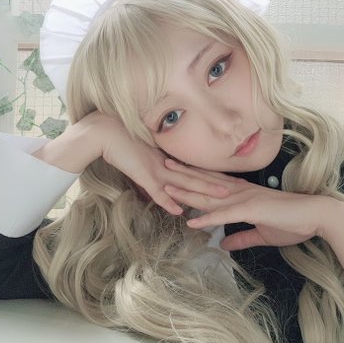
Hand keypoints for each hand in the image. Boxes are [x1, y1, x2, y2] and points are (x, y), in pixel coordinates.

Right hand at [34, 111, 229, 215]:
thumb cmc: (122, 142)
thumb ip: (154, 170)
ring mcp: (155, 169)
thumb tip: (163, 181)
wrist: (104, 132)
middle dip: (218, 183)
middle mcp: (166, 163)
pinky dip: (168, 200)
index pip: (196, 169)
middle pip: (197, 175)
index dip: (214, 176)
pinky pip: (156, 191)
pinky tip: (179, 210)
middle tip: (240, 189)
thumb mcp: (143, 158)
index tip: (231, 181)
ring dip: (203, 190)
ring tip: (222, 198)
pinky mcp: (142, 174)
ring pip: (184, 182)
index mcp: (167, 159)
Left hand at [162, 159, 338, 249]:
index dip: (193, 178)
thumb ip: (241, 238)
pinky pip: (226, 215)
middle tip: (161, 167)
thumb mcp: (262, 234)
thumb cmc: (293, 222)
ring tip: (167, 188)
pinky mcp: (252, 209)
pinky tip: (192, 222)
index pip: (213, 184)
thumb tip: (224, 245)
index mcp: (243, 194)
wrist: (316, 216)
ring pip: (210, 196)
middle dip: (183, 177)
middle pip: (206, 184)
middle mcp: (241, 192)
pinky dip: (208, 218)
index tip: (175, 172)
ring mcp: (245, 199)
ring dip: (188, 193)